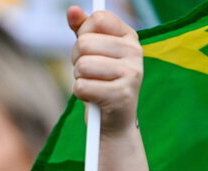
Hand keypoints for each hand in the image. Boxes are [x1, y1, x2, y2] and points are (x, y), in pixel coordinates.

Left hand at [68, 8, 142, 133]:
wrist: (115, 122)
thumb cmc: (101, 83)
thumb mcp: (94, 53)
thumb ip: (83, 30)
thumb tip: (72, 10)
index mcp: (129, 37)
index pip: (97, 19)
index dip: (83, 35)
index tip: (90, 49)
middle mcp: (135, 52)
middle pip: (84, 43)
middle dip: (77, 61)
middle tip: (89, 73)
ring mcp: (131, 73)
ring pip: (82, 66)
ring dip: (79, 78)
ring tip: (93, 85)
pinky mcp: (121, 95)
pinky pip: (81, 86)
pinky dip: (81, 94)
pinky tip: (94, 98)